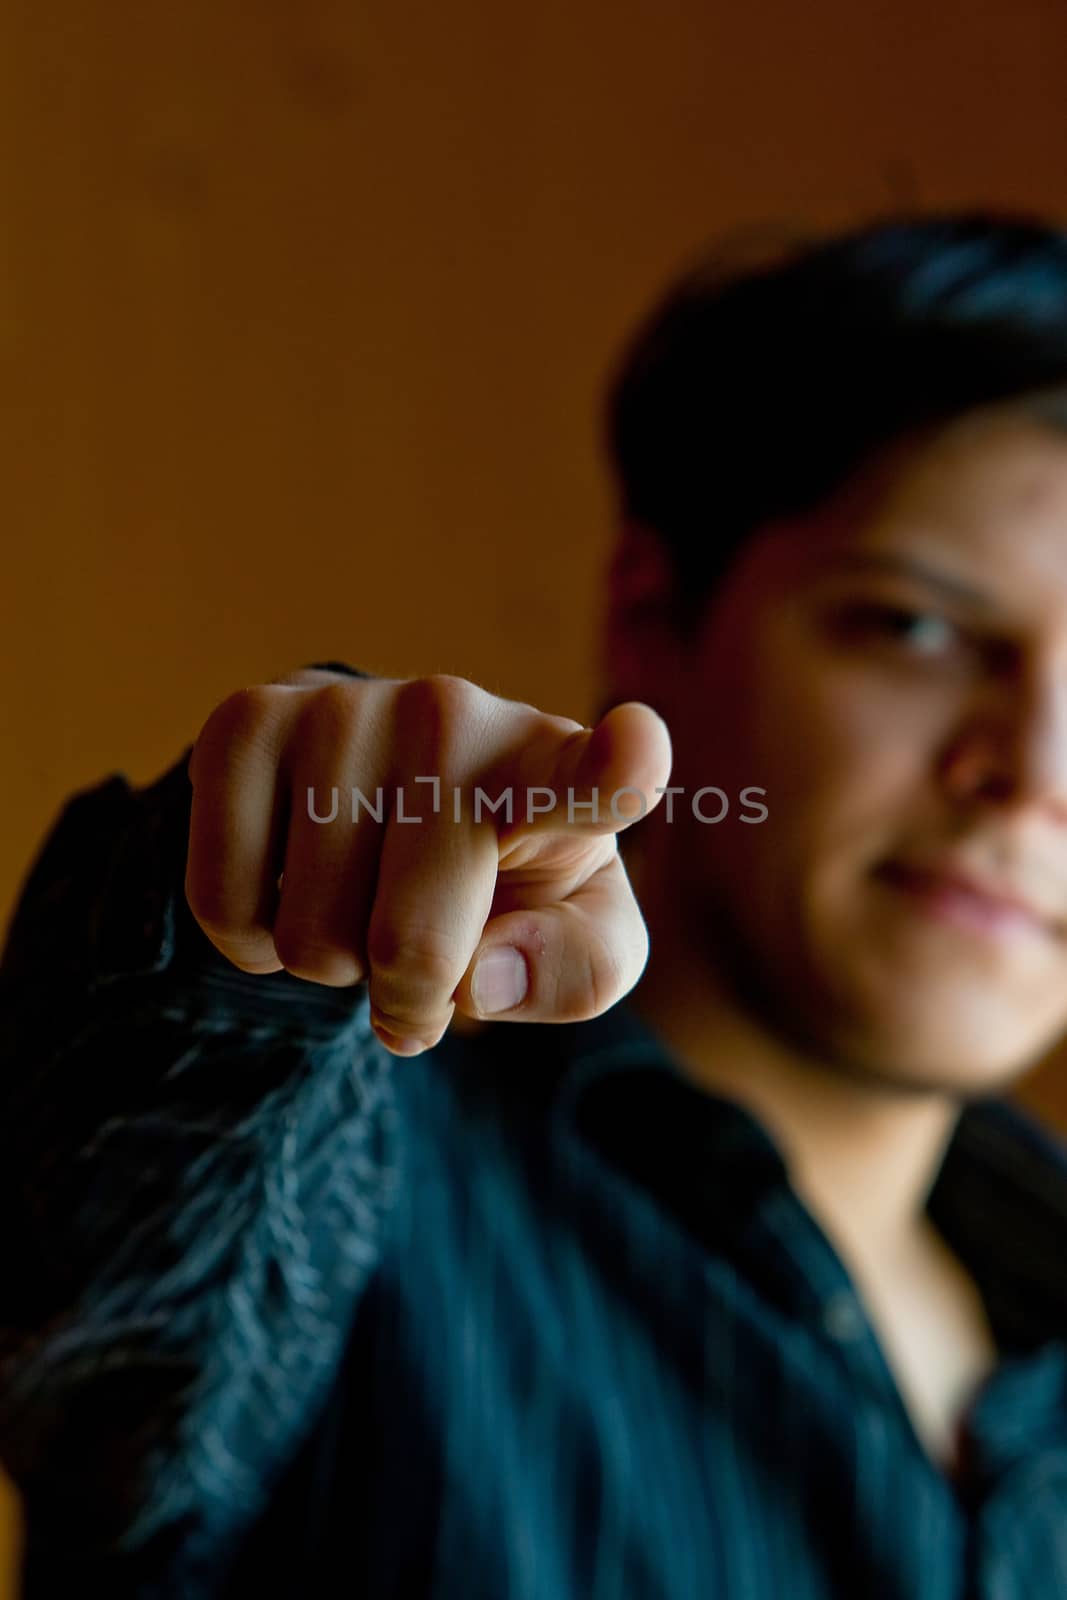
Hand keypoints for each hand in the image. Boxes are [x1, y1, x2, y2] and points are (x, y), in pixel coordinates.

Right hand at [185, 667, 671, 1054]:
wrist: (385, 803)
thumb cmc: (500, 880)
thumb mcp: (572, 943)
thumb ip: (572, 974)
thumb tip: (477, 980)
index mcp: (553, 768)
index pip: (595, 772)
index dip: (618, 767)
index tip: (636, 746)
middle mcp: (453, 716)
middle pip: (408, 943)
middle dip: (407, 994)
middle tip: (420, 960)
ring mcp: (344, 708)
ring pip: (309, 933)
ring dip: (329, 962)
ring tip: (358, 903)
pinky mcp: (248, 721)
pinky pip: (223, 902)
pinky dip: (251, 941)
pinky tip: (287, 889)